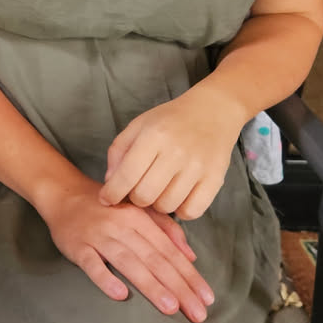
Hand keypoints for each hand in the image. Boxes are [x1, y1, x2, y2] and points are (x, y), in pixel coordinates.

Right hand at [39, 182, 214, 322]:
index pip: (170, 251)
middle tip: (197, 313)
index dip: (190, 275)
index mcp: (140, 219)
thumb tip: (191, 256)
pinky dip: (106, 278)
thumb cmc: (106, 207)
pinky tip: (120, 294)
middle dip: (179, 287)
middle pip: (155, 259)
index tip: (207, 298)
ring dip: (150, 285)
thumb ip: (166, 230)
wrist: (63, 193)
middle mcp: (122, 226)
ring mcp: (99, 236)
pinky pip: (92, 264)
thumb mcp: (138, 210)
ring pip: (129, 262)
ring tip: (170, 307)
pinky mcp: (77, 246)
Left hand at [100, 86, 247, 220]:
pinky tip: (178, 197)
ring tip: (159, 190)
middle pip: (145, 195)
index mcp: (153, 136)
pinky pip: (192, 212)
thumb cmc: (170, 120)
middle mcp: (176, 152)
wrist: (213, 111)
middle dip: (135, 198)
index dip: (112, 193)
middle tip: (137, 190)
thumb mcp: (138, 125)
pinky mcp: (215, 179)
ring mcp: (198, 167)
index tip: (106, 199)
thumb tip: (110, 181)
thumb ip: (119, 151)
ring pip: (167, 206)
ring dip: (157, 204)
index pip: (126, 175)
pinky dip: (181, 211)